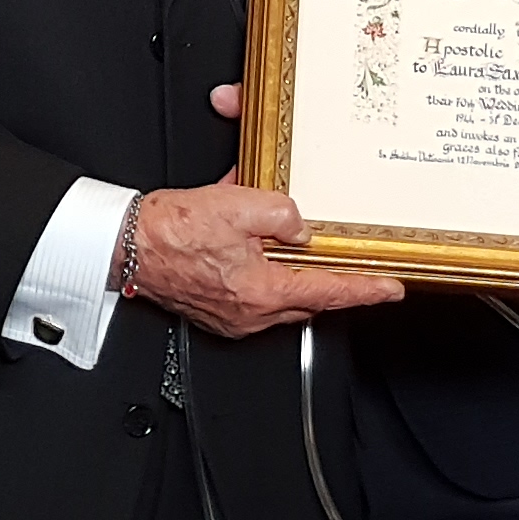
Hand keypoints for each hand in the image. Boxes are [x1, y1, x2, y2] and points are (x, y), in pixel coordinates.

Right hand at [118, 182, 401, 338]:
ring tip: (292, 243)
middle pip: (307, 298)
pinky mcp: (214, 306)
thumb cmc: (171, 231)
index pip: (330, 293)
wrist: (127, 244)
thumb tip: (298, 225)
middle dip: (328, 281)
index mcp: (262, 292)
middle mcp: (249, 312)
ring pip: (280, 294)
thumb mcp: (238, 205)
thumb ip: (281, 214)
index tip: (390, 289)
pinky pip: (253, 290)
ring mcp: (231, 314)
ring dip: (291, 272)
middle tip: (350, 263)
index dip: (365, 290)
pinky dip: (262, 269)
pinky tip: (252, 241)